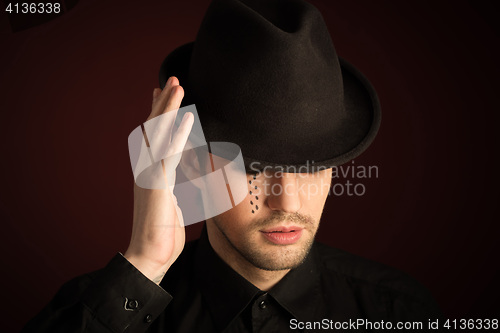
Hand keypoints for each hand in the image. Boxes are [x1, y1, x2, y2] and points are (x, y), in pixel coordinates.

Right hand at [124, 77, 192, 283]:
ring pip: (158, 135)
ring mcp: (149, 175)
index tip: (162, 92)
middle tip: (172, 79)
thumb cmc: (163, 232)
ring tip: (177, 86)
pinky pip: (169, 154)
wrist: (150, 255)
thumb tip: (182, 175)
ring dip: (168, 109)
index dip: (158, 113)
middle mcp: (146, 168)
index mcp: (150, 171)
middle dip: (164, 103)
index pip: (154, 136)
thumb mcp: (171, 202)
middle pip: (154, 128)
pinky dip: (177, 134)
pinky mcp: (157, 184)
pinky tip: (186, 118)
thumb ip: (174, 185)